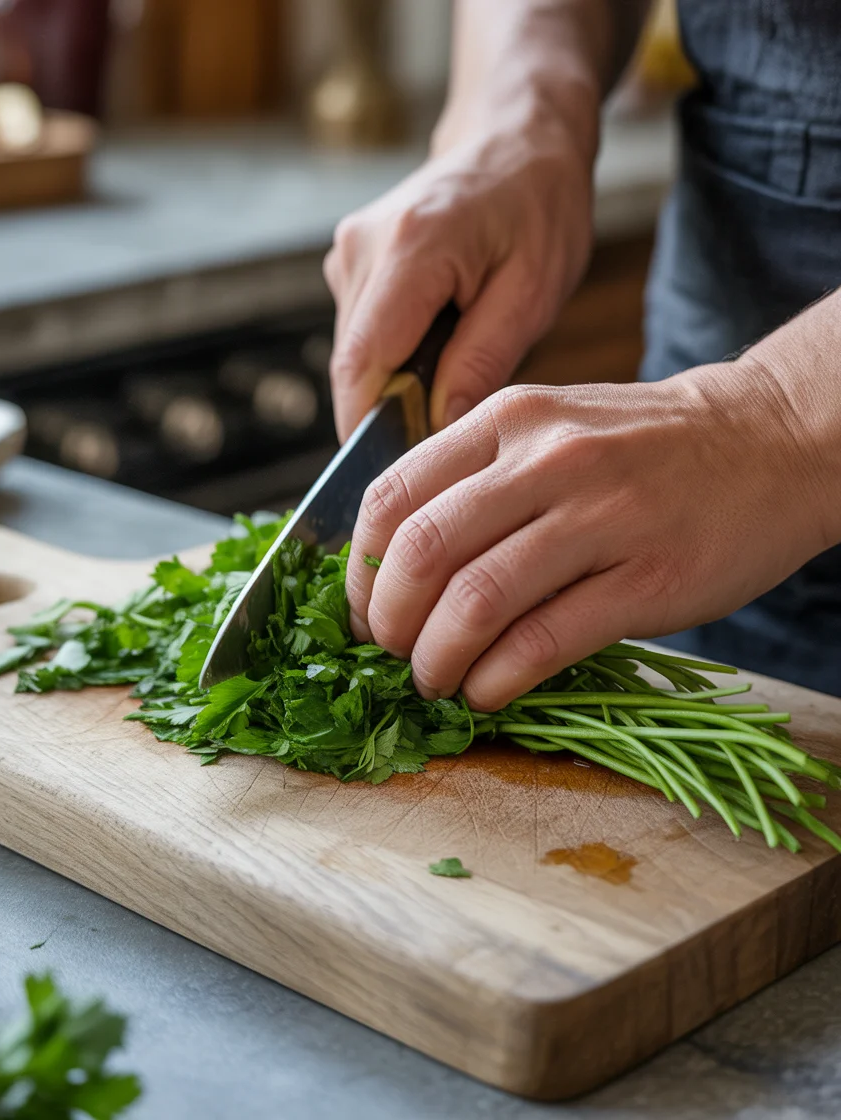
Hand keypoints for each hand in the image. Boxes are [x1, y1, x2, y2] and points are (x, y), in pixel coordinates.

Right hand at [323, 110, 593, 441]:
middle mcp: (362, 249)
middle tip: (441, 444)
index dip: (372, 430)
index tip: (400, 474)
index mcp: (410, 250)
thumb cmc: (539, 206)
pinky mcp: (351, 263)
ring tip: (450, 381)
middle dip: (387, 415)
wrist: (515, 135)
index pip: (363, 366)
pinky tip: (436, 350)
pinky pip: (361, 335)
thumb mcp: (533, 291)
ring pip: (353, 356)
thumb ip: (481, 362)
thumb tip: (438, 431)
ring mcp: (349, 253)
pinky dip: (392, 360)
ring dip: (391, 386)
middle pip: (351, 367)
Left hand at [345, 365, 832, 710]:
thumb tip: (394, 566)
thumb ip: (473, 479)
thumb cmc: (642, 448)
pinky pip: (542, 641)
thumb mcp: (548, 428)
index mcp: (506, 420)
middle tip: (393, 654)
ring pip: (475, 601)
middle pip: (421, 553)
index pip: (390, 498)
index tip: (365, 611)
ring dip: (436, 660)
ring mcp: (599, 517)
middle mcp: (544, 460)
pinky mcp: (645, 579)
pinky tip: (487, 692)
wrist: (768, 441)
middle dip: (389, 622)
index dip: (361, 571)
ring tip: (436, 680)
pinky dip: (496, 679)